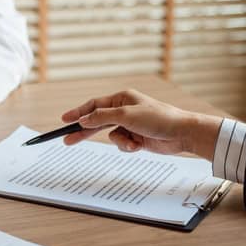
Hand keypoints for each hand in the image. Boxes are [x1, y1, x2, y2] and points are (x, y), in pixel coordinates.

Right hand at [60, 90, 221, 159]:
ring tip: (131, 143)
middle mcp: (124, 110)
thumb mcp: (126, 116)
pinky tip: (138, 146)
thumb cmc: (158, 118)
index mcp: (122, 98)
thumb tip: (83, 119)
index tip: (64, 120)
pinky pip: (122, 144)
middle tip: (67, 140)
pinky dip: (127, 147)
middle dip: (85, 132)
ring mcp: (130, 125)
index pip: (94, 105)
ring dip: (119, 142)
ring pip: (111, 136)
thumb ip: (101, 117)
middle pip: (97, 121)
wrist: (181, 133)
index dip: (78, 113)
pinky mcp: (136, 137)